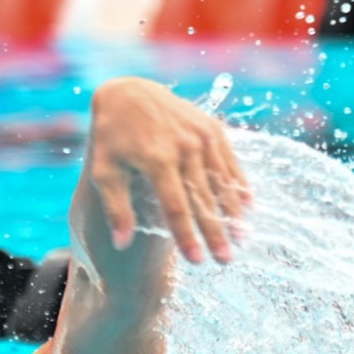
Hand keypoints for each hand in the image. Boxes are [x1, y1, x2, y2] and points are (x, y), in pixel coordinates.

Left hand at [85, 77, 250, 263]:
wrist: (130, 92)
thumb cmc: (113, 138)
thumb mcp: (104, 170)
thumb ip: (116, 208)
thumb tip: (121, 244)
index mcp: (157, 159)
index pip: (176, 208)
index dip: (187, 236)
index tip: (198, 261)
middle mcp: (184, 147)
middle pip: (204, 199)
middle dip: (216, 232)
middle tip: (226, 260)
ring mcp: (201, 136)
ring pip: (222, 181)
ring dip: (233, 211)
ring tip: (242, 238)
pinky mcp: (212, 128)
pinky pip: (230, 161)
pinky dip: (239, 184)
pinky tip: (248, 206)